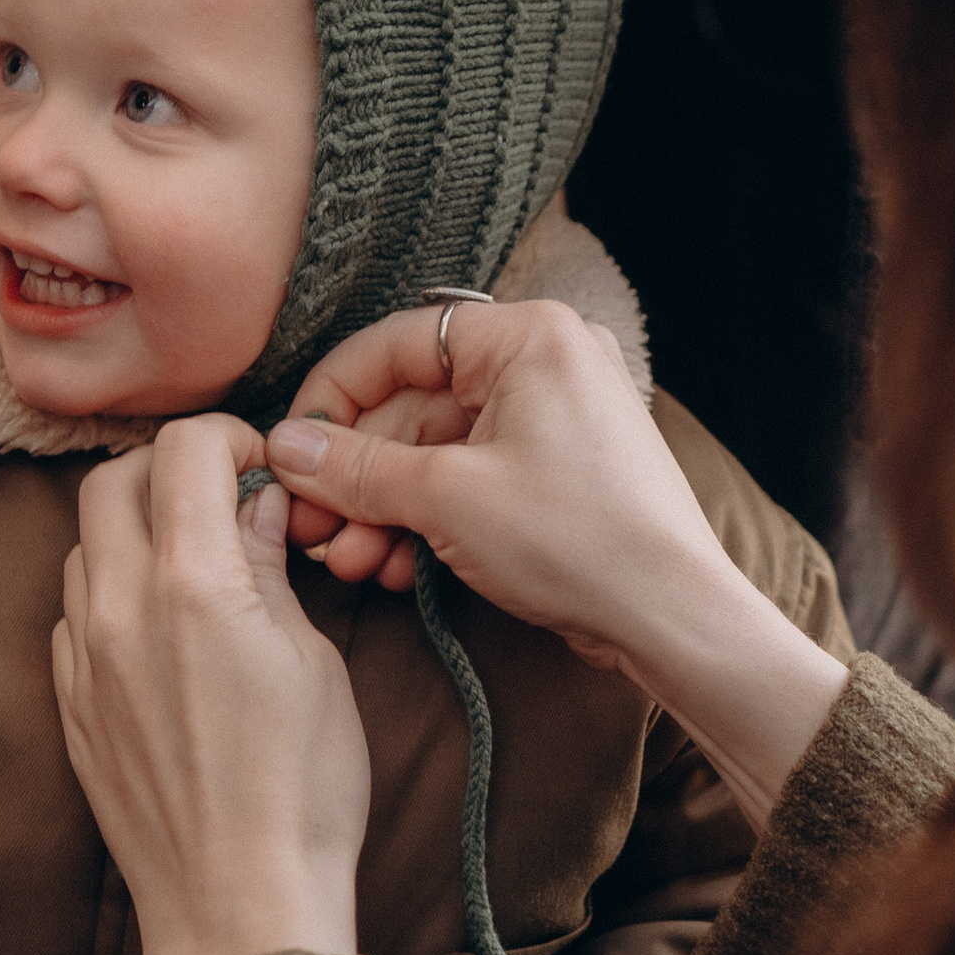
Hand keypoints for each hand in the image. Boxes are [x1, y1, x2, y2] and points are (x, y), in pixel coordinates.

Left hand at [53, 416, 373, 954]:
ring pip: (84, 545)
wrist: (238, 904)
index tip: (262, 469)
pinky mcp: (70, 708)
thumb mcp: (313, 661)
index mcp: (191, 583)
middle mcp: (119, 608)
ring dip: (135, 531)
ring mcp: (83, 660)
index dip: (231, 439)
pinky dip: (112, 595)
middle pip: (112, 479)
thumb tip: (255, 504)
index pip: (185, 448)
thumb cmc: (301, 792)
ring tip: (195, 567)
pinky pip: (73, 615)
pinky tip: (162, 631)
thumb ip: (269, 568)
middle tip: (223, 501)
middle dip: (170, 471)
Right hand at [267, 300, 848, 824]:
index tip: (290, 453)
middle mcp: (544, 363)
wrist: (671, 618)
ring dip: (383, 510)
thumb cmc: (577, 540)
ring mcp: (553, 420)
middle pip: (412, 406)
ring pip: (436, 453)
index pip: (395, 345)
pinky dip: (428, 521)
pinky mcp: (556, 473)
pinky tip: (392, 570)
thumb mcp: (446, 499)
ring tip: (347, 563)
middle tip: (307, 530)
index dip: (331, 398)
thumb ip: (355, 468)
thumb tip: (283, 447)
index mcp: (526, 337)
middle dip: (354, 477)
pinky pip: (471, 481)